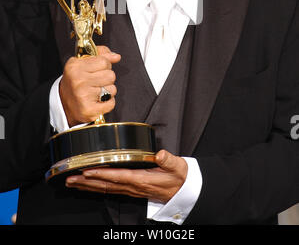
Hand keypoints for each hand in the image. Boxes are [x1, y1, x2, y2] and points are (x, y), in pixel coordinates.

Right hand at [59, 46, 120, 126]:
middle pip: (111, 75)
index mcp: (75, 66)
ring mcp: (83, 96)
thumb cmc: (76, 80)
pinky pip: (111, 103)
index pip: (104, 62)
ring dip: (108, 91)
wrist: (64, 103)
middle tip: (96, 82)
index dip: (104, 66)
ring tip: (96, 91)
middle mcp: (78, 81)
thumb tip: (116, 57)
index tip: (96, 70)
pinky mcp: (89, 110)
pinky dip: (108, 103)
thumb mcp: (83, 62)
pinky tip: (98, 101)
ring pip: (112, 89)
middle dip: (107, 78)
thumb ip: (101, 54)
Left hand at [65, 149, 187, 202]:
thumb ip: (168, 160)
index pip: (119, 176)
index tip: (88, 171)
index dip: (103, 174)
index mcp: (142, 179)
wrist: (183, 191)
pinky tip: (86, 186)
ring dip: (87, 186)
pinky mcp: (130, 189)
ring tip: (71, 182)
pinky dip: (95, 188)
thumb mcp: (177, 166)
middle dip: (87, 182)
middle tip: (70, 178)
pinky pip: (109, 189)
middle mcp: (133, 186)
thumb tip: (160, 154)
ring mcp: (130, 189)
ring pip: (105, 189)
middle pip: (106, 185)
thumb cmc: (178, 177)